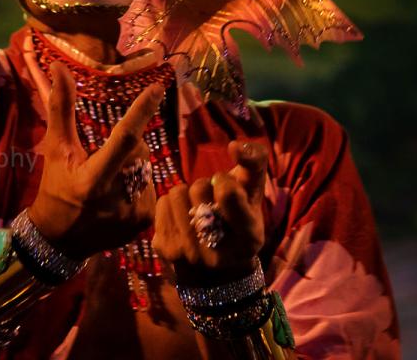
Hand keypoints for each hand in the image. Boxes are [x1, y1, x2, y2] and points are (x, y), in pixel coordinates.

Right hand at [27, 61, 162, 258]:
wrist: (59, 241)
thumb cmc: (55, 188)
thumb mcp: (56, 150)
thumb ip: (61, 108)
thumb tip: (59, 68)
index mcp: (92, 180)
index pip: (124, 139)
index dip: (141, 112)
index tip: (158, 88)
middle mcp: (117, 198)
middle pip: (138, 152)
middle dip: (128, 146)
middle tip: (104, 158)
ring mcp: (134, 213)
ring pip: (146, 168)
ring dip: (133, 165)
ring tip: (111, 181)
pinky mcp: (145, 223)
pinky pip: (151, 187)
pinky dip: (138, 184)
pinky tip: (120, 196)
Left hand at [153, 140, 268, 284]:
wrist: (215, 271)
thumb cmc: (239, 219)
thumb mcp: (254, 193)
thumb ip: (255, 162)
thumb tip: (235, 146)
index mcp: (248, 238)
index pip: (227, 192)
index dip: (225, 181)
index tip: (226, 188)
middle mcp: (218, 253)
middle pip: (198, 187)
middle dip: (205, 188)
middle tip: (212, 204)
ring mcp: (188, 254)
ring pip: (177, 193)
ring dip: (186, 195)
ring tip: (197, 210)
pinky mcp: (165, 250)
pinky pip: (162, 204)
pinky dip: (171, 206)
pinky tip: (183, 220)